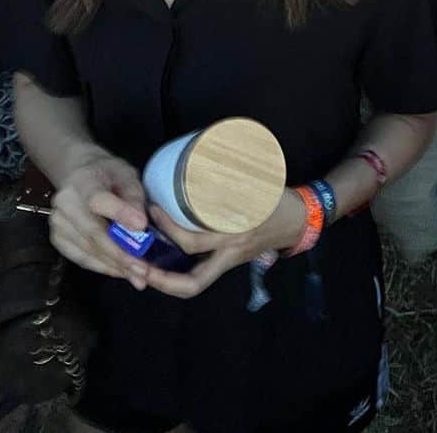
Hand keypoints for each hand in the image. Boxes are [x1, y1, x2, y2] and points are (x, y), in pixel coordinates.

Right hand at [49, 152, 148, 287]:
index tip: (141, 226)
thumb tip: (139, 224)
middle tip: (143, 269)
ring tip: (138, 276)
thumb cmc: (107, 174)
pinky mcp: (57, 239)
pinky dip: (103, 267)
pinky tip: (121, 272)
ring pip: (87, 250)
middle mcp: (65, 203)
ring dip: (114, 266)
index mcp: (84, 181)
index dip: (120, 214)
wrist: (79, 173)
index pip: (98, 200)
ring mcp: (58, 223)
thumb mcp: (126, 174)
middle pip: (93, 233)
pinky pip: (81, 258)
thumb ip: (134, 196)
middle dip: (120, 254)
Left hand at [141, 189, 305, 299]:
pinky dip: (181, 271)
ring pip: (195, 284)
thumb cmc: (277, 200)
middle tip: (136, 265)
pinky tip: (165, 262)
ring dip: (167, 281)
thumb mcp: (255, 184)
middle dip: (161, 278)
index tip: (153, 210)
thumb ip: (229, 177)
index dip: (168, 226)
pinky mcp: (230, 263)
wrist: (300, 220)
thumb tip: (206, 152)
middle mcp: (230, 253)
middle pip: (192, 281)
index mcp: (235, 233)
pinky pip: (201, 274)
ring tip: (143, 271)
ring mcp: (231, 262)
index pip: (193, 240)